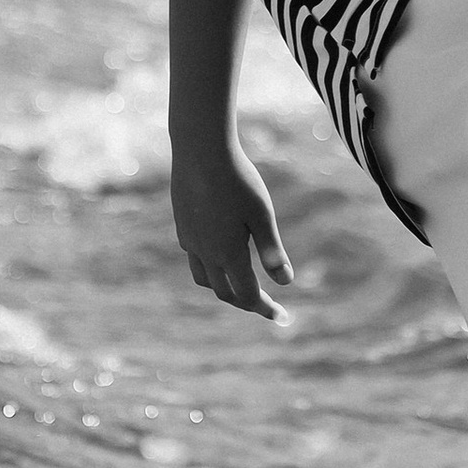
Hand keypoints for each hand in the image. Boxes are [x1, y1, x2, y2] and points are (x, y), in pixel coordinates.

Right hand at [170, 129, 294, 321]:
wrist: (200, 150)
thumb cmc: (238, 179)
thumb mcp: (262, 214)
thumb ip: (272, 250)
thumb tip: (285, 282)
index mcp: (228, 254)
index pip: (247, 295)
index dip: (265, 309)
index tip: (282, 318)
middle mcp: (205, 252)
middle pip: (225, 292)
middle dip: (247, 302)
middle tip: (267, 305)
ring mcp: (190, 240)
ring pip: (205, 278)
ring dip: (224, 287)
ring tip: (242, 284)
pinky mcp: (183, 225)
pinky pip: (194, 257)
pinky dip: (209, 266)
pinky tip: (220, 254)